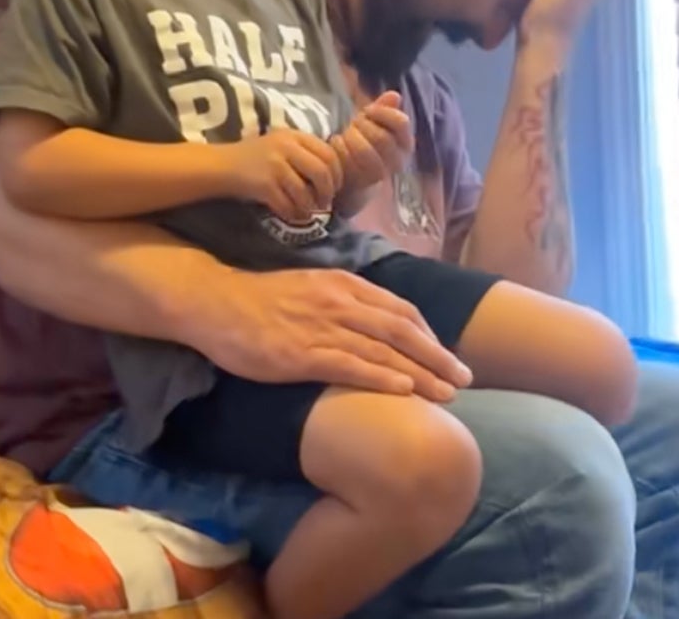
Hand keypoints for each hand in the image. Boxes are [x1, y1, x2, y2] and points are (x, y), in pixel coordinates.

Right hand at [186, 265, 473, 400]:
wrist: (214, 302)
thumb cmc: (262, 299)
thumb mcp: (313, 287)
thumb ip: (346, 301)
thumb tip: (376, 322)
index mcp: (346, 285)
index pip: (401, 310)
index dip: (430, 334)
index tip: (448, 355)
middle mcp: (341, 303)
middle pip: (403, 330)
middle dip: (438, 356)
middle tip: (464, 379)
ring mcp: (322, 328)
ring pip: (384, 350)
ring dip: (421, 372)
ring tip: (446, 393)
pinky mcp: (301, 355)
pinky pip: (350, 366)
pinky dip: (381, 377)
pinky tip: (405, 391)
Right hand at [220, 128, 341, 221]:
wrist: (219, 166)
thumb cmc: (254, 157)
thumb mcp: (280, 144)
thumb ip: (304, 152)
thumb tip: (334, 175)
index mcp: (294, 135)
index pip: (328, 153)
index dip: (337, 173)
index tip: (336, 186)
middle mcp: (286, 147)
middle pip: (321, 172)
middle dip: (328, 191)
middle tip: (325, 203)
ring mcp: (274, 165)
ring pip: (305, 192)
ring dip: (310, 207)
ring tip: (308, 211)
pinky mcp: (263, 184)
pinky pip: (287, 204)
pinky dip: (293, 213)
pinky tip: (292, 215)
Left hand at [329, 91, 414, 193]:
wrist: (352, 176)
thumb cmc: (364, 142)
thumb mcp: (373, 122)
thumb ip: (384, 109)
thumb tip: (394, 95)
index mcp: (405, 142)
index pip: (402, 123)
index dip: (383, 113)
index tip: (367, 110)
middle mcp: (398, 160)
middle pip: (382, 138)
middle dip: (362, 126)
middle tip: (352, 123)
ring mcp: (381, 173)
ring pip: (366, 151)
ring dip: (350, 138)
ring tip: (343, 134)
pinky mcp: (362, 182)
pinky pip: (350, 163)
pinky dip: (340, 150)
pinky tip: (335, 144)